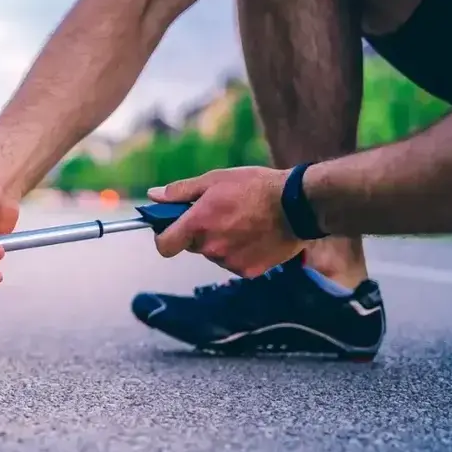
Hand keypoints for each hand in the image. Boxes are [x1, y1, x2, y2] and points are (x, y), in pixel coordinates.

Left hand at [147, 166, 305, 276]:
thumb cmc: (255, 186)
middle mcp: (210, 246)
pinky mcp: (247, 271)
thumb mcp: (215, 179)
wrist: (298, 205)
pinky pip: (233, 263)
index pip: (164, 245)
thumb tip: (154, 195)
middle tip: (218, 214)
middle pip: (191, 246)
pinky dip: (238, 252)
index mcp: (198, 223)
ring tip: (242, 222)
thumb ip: (181, 191)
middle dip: (198, 233)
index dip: (163, 236)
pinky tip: (254, 235)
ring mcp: (229, 262)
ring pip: (213, 254)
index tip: (170, 227)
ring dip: (220, 242)